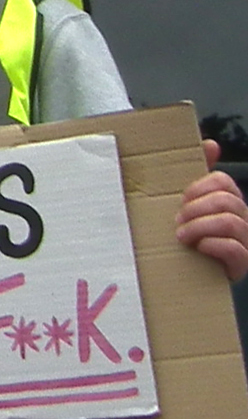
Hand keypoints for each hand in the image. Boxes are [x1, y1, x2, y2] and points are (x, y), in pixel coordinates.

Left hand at [177, 140, 247, 280]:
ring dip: (200, 227)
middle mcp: (243, 219)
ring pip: (231, 222)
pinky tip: (199, 248)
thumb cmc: (190, 235)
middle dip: (196, 209)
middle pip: (227, 200)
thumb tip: (211, 144)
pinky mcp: (242, 264)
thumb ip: (198, 173)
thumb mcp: (190, 204)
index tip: (182, 199)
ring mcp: (246, 242)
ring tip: (182, 236)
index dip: (199, 188)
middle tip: (177, 220)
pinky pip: (235, 249)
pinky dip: (213, 245)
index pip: (222, 181)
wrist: (188, 274)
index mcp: (229, 201)